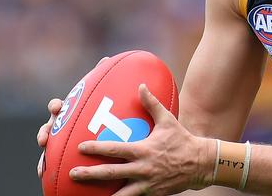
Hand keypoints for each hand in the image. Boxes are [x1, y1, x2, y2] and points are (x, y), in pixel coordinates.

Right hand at [36, 56, 109, 177]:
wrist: (108, 134)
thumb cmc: (104, 112)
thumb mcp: (106, 99)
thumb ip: (105, 80)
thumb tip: (106, 58)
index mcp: (71, 112)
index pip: (59, 107)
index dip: (56, 107)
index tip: (57, 108)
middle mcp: (63, 125)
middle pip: (50, 127)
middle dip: (45, 130)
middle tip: (45, 137)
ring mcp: (62, 139)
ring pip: (49, 145)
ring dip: (44, 153)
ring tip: (44, 162)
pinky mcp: (63, 154)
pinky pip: (53, 161)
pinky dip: (46, 166)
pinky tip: (43, 173)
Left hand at [70, 84, 213, 195]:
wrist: (199, 163)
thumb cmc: (181, 139)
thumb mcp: (167, 120)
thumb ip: (152, 104)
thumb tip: (141, 86)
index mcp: (143, 150)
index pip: (115, 149)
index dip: (97, 148)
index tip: (80, 147)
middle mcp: (142, 169)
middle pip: (110, 173)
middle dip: (89, 175)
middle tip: (72, 174)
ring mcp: (145, 184)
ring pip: (119, 195)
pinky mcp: (150, 194)